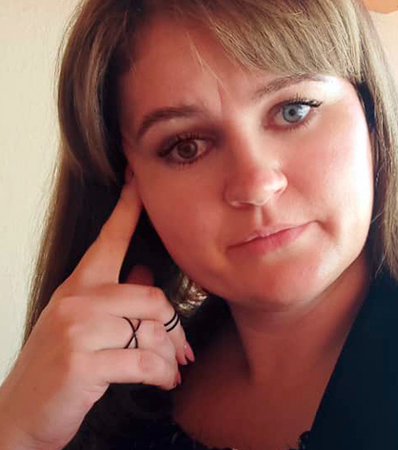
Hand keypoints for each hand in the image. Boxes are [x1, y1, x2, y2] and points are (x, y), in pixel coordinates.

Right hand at [0, 174, 192, 449]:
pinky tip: (164, 381)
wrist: (19, 413)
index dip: (127, 208)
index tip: (137, 180)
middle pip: (150, 297)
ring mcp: (76, 330)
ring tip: (171, 369)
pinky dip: (161, 374)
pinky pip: (143, 362)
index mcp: (78, 285)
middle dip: (173, 327)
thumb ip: (115, 297)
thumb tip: (147, 273)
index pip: (108, 239)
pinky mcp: (81, 363)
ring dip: (169, 356)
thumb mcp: (81, 324)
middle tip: (181, 348)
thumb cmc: (58, 366)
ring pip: (150, 331)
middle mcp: (76, 300)